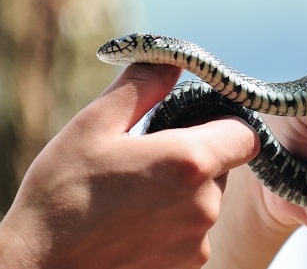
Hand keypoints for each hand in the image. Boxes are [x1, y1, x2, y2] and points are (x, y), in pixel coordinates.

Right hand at [0, 64, 259, 268]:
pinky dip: (174, 222)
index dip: (224, 124)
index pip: (245, 134)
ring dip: (184, 191)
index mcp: (188, 163)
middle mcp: (204, 206)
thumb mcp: (94, 126)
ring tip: (134, 194)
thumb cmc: (62, 196)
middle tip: (148, 159)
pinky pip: (194, 232)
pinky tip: (134, 223)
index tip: (193, 125)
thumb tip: (171, 60)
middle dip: (196, 157)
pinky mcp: (187, 267)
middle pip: (224, 166)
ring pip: (208, 200)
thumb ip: (142, 86)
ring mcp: (197, 242)